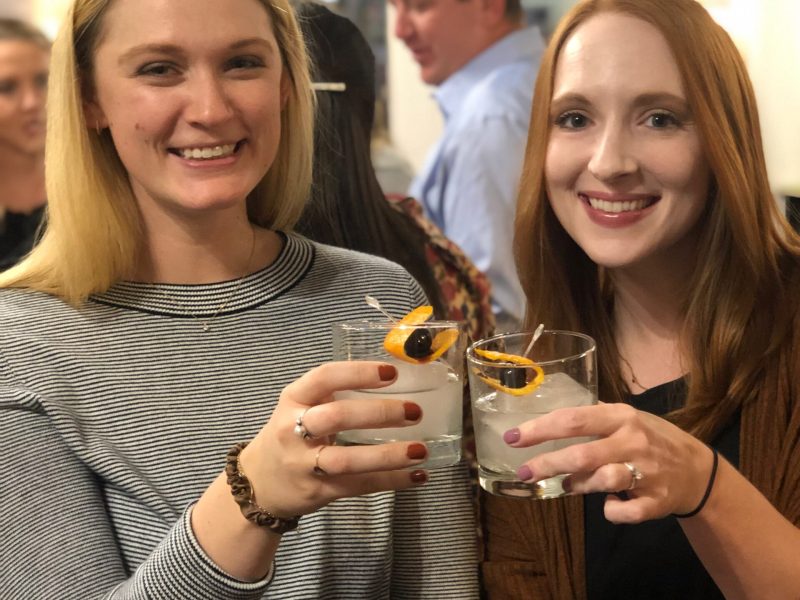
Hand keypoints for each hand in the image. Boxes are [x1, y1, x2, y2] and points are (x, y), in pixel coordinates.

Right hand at [239, 361, 428, 517]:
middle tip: (414, 411)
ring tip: (420, 450)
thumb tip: (392, 381)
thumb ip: (333, 394)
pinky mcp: (318, 491)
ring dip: (387, 455)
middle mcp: (293, 430)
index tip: (392, 373)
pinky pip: (358, 486)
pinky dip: (391, 481)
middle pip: (336, 417)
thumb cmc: (288, 436)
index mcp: (293, 399)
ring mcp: (304, 464)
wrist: (257, 485)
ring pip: (347, 459)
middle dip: (378, 412)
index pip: (324, 377)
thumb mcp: (299, 407)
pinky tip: (418, 476)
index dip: (358, 373)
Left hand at [505, 403, 714, 522]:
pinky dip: (611, 511)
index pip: (573, 419)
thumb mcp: (626, 418)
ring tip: (570, 485)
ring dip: (579, 485)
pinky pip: (623, 513)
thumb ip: (592, 416)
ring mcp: (647, 472)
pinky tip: (610, 505)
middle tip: (524, 472)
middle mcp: (633, 441)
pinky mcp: (656, 502)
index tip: (513, 438)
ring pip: (603, 481)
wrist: (698, 470)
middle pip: (582, 454)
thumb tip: (549, 414)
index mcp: (621, 417)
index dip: (540, 429)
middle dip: (548, 464)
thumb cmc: (651, 439)